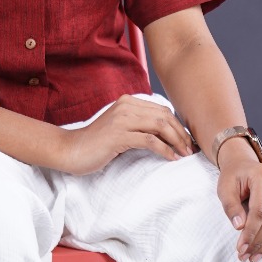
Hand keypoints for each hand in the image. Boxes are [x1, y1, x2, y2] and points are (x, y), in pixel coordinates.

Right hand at [59, 95, 194, 175]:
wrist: (70, 150)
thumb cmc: (96, 144)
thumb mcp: (120, 129)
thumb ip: (138, 125)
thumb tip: (166, 135)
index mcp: (128, 102)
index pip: (162, 110)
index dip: (178, 126)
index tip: (188, 141)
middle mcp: (126, 106)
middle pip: (164, 117)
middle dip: (181, 134)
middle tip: (191, 150)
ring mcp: (121, 119)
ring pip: (160, 126)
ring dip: (176, 142)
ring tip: (184, 154)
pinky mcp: (118, 135)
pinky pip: (149, 140)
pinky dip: (164, 150)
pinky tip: (171, 158)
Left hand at [216, 150, 261, 261]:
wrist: (244, 165)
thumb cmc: (233, 178)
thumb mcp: (224, 189)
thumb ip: (231, 207)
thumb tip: (239, 227)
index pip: (260, 210)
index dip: (251, 232)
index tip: (240, 248)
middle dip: (259, 241)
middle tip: (246, 256)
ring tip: (254, 257)